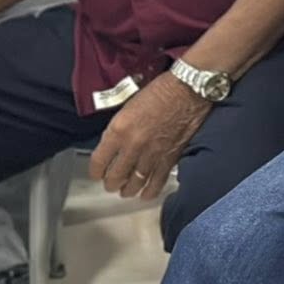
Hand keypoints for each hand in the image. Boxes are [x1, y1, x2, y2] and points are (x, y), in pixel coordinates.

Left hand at [89, 72, 208, 200]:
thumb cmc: (161, 90)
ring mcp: (152, 154)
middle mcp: (133, 145)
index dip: (95, 171)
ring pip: (135, 183)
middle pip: (115, 176)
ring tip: (126, 190)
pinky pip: (157, 181)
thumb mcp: (129, 105)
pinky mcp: (170, 158)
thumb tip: (115, 144)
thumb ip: (120, 127)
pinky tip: (146, 194)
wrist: (188, 88)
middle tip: (111, 184)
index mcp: (119, 129)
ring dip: (128, 189)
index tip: (97, 173)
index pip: (99, 160)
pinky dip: (150, 191)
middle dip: (111, 183)